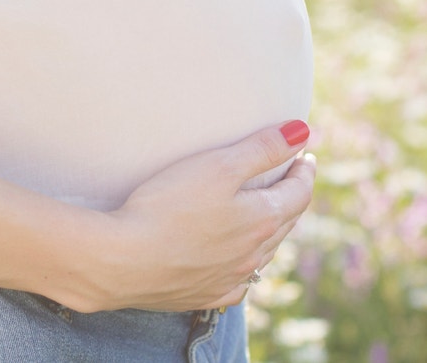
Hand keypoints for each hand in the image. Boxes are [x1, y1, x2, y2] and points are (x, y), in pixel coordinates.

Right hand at [69, 120, 315, 311]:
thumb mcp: (218, 166)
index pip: (298, 193)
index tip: (304, 158)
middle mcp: (253, 254)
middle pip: (285, 223)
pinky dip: (246, 268)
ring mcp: (230, 279)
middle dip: (292, 198)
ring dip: (273, 232)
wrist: (122, 260)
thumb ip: (262, 148)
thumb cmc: (167, 206)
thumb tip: (302, 131)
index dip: (304, 172)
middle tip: (291, 180)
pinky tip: (239, 266)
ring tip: (269, 216)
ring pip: (264, 254)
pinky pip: (238, 284)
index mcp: (262, 219)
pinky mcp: (203, 295)